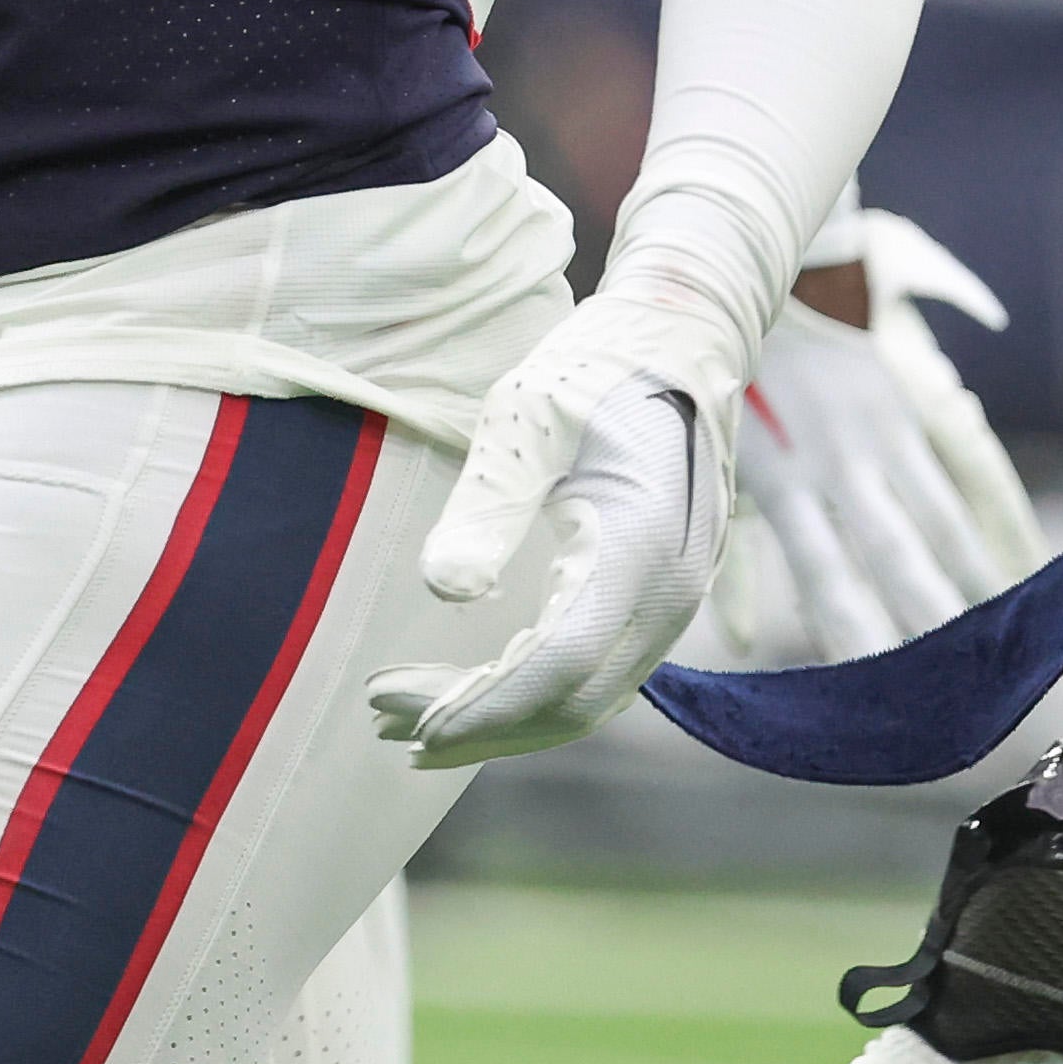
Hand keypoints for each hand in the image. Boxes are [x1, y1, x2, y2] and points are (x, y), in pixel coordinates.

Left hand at [365, 290, 733, 767]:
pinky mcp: (661, 598)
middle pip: (571, 699)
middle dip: (477, 723)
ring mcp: (674, 602)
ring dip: (503, 717)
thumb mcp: (528, 416)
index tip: (404, 718)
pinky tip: (478, 690)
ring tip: (411, 719)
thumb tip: (442, 589)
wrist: (680, 340)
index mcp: (639, 548)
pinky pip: (601, 673)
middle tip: (382, 721)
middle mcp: (669, 593)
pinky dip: (536, 694)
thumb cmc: (596, 367)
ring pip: (589, 697)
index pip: (557, 665)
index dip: (481, 705)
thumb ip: (489, 504)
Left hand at [717, 209, 1037, 665]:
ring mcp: (883, 439)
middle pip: (894, 562)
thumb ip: (733, 560)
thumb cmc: (730, 391)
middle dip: (926, 632)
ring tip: (1001, 656)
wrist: (765, 279)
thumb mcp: (720, 470)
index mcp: (783, 486)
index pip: (828, 581)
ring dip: (969, 592)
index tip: (875, 702)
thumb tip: (746, 644)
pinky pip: (961, 486)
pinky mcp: (913, 414)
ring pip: (939, 527)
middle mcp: (840, 468)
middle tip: (953, 699)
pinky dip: (987, 537)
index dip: (856, 643)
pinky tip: (1010, 582)